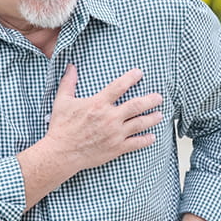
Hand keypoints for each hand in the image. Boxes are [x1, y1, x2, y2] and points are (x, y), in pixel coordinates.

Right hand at [44, 64, 163, 172]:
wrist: (61, 153)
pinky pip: (135, 143)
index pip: (119, 86)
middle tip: (159, 97)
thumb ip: (68, 82)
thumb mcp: (62, 101)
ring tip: (160, 115)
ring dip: (152, 118)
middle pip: (136, 105)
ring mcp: (115, 134)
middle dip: (150, 100)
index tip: (140, 73)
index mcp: (98, 104)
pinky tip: (152, 137)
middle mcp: (110, 118)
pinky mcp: (116, 148)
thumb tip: (71, 66)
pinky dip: (146, 140)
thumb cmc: (61, 127)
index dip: (131, 78)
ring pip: (140, 124)